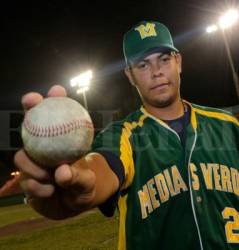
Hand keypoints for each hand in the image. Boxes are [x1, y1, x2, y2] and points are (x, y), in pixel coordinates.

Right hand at [14, 85, 98, 218]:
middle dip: (30, 108)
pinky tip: (49, 191)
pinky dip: (37, 187)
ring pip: (22, 156)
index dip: (55, 100)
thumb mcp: (87, 182)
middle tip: (31, 100)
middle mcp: (45, 149)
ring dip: (34, 167)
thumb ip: (78, 177)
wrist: (73, 205)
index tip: (57, 90)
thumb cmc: (84, 186)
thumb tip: (60, 171)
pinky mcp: (26, 180)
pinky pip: (25, 181)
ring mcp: (33, 163)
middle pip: (32, 124)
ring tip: (50, 177)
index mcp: (63, 144)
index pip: (58, 119)